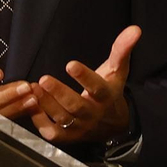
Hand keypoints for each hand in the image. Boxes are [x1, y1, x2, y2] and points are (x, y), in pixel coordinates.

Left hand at [30, 25, 140, 142]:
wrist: (114, 125)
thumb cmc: (110, 91)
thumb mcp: (117, 70)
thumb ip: (122, 49)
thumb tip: (135, 29)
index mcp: (106, 96)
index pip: (97, 87)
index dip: (84, 77)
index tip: (70, 64)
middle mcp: (93, 114)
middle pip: (76, 106)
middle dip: (59, 93)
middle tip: (44, 79)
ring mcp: (80, 127)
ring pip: (63, 118)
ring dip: (46, 104)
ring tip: (34, 88)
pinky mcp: (68, 136)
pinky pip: (53, 133)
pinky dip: (40, 122)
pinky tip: (31, 105)